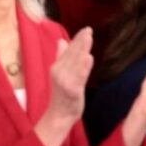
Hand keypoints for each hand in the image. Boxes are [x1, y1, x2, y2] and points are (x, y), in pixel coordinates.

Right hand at [34, 28, 93, 145]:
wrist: (59, 115)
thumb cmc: (61, 94)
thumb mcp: (59, 73)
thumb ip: (61, 57)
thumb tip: (61, 41)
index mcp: (56, 67)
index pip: (68, 50)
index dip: (77, 39)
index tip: (85, 30)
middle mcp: (59, 72)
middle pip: (72, 54)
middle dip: (80, 41)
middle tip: (89, 30)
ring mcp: (65, 81)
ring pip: (76, 62)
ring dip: (82, 50)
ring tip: (89, 38)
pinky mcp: (72, 90)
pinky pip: (79, 77)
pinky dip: (84, 67)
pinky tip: (89, 58)